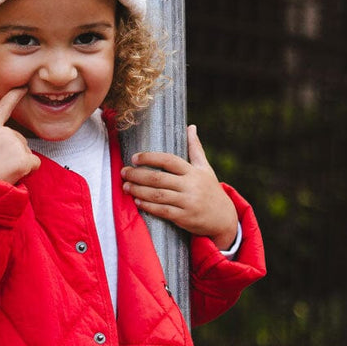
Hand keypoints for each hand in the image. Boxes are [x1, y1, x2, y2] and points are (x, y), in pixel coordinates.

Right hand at [0, 87, 40, 184]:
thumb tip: (2, 149)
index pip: (3, 108)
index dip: (13, 97)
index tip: (23, 88)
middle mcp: (3, 132)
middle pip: (19, 141)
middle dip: (13, 155)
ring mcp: (14, 144)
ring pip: (27, 153)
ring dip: (18, 164)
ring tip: (0, 171)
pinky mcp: (23, 158)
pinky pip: (34, 164)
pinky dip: (27, 171)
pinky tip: (12, 175)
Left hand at [120, 125, 238, 248]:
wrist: (223, 218)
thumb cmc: (210, 190)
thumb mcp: (205, 168)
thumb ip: (195, 148)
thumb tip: (191, 126)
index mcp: (193, 172)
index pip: (169, 160)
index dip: (150, 158)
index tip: (134, 158)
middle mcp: (191, 186)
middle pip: (159, 178)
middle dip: (138, 175)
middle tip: (123, 172)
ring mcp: (187, 202)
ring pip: (158, 195)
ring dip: (138, 190)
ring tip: (125, 186)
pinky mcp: (184, 218)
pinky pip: (162, 211)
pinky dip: (148, 206)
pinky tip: (137, 201)